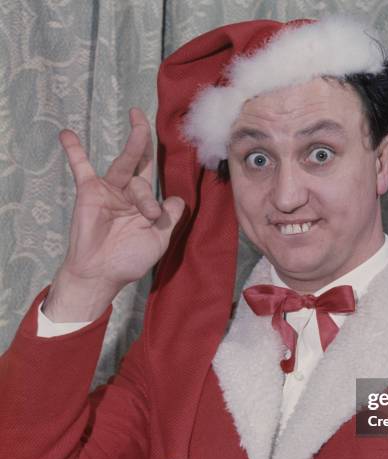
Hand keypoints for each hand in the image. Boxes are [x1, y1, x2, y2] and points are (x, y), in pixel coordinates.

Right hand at [44, 108, 184, 321]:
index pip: (156, 184)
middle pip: (141, 165)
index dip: (160, 194)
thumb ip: (169, 218)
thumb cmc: (130, 260)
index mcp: (146, 205)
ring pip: (124, 164)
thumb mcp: (159, 239)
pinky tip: (68, 134)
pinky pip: (81, 168)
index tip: (152, 215)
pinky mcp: (90, 192)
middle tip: (141, 115)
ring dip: (133, 145)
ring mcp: (109, 191)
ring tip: (138, 122)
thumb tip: (178, 199)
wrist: (102, 272)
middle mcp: (128, 194)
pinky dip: (75, 152)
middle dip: (144, 141)